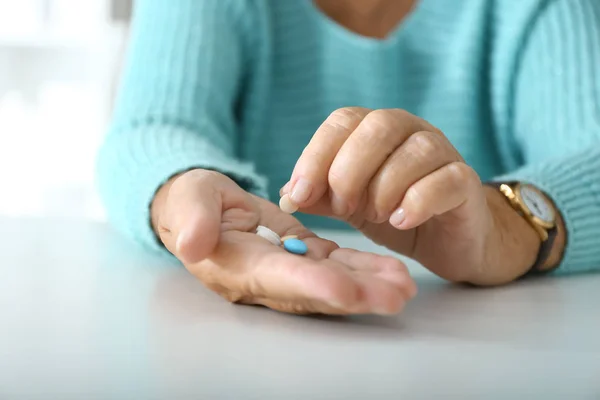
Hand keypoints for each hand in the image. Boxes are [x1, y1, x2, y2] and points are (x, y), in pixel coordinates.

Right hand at [150, 169, 416, 314]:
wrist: (203, 208)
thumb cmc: (190, 203)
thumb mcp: (187, 203)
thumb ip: (192, 220)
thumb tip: (192, 243)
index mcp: (236, 267)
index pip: (276, 278)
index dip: (309, 284)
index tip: (344, 289)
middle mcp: (267, 279)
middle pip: (315, 290)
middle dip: (355, 295)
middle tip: (395, 295)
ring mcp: (289, 269)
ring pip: (332, 281)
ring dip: (369, 285)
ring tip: (405, 286)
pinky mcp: (303, 256)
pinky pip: (336, 264)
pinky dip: (364, 268)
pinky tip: (393, 270)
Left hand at [281, 108, 542, 284]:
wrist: (446, 240)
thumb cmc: (393, 214)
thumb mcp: (348, 205)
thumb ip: (320, 196)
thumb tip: (287, 193)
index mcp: (376, 130)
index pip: (342, 121)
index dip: (316, 155)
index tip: (299, 193)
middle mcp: (410, 131)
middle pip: (377, 127)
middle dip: (349, 170)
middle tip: (343, 207)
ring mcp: (443, 153)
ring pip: (414, 152)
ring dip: (384, 188)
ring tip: (375, 216)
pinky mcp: (464, 182)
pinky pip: (445, 181)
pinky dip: (417, 201)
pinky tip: (400, 221)